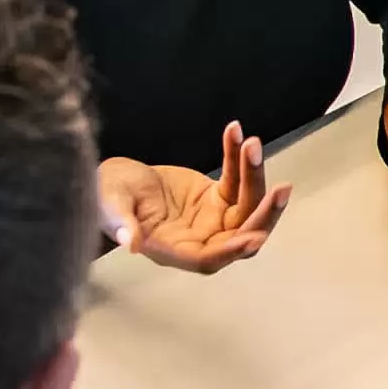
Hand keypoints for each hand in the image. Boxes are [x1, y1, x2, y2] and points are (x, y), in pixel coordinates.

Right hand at [98, 123, 287, 272]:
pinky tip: (234, 130)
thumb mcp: (109, 207)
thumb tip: (131, 243)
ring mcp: (212, 219)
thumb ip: (122, 223)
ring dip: (254, 176)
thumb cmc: (106, 198)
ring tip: (251, 144)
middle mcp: (199, 239)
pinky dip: (237, 157)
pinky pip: (235, 178)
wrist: (113, 182)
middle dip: (263, 214)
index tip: (255, 236)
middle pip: (241, 234)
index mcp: (173, 251)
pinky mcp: (217, 197)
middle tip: (281, 190)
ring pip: (247, 205)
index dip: (231, 251)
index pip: (208, 258)